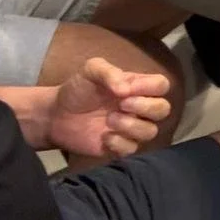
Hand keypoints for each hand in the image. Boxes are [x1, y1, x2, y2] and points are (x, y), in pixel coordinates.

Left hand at [46, 57, 171, 158]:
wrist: (56, 116)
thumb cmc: (78, 89)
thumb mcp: (91, 70)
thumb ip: (109, 72)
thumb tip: (125, 89)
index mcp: (136, 86)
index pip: (162, 85)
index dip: (151, 88)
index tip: (126, 89)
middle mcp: (138, 107)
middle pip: (163, 109)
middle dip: (145, 107)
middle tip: (121, 105)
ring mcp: (130, 128)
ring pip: (151, 131)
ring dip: (130, 126)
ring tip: (109, 120)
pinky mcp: (119, 147)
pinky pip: (132, 149)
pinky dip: (119, 143)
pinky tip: (103, 137)